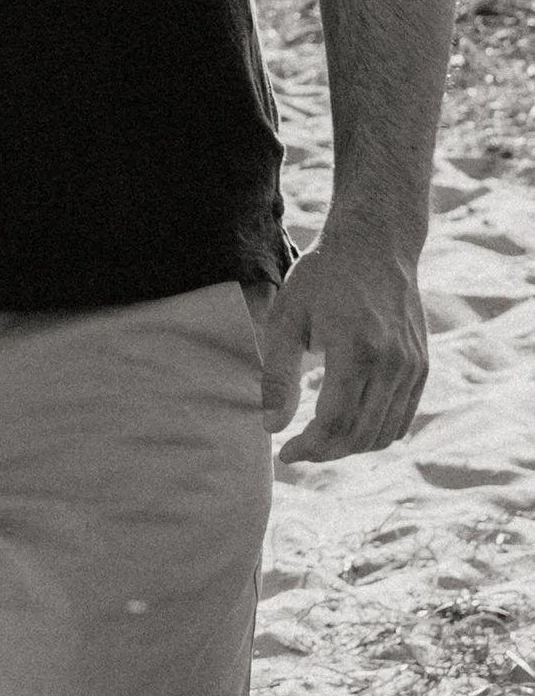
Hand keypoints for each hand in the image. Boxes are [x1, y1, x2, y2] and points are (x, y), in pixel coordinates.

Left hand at [261, 218, 429, 463]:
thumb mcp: (287, 317)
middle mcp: (392, 362)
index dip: (309, 447)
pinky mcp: (422, 366)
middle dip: (326, 452)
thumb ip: (279, 375)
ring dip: (351, 446)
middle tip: (299, 449)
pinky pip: (402, 418)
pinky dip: (376, 432)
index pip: (335, 422)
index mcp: (356, 349)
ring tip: (320, 439)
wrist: (375, 243)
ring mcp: (412, 366)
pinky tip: (350, 425)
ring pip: (384, 433)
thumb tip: (272, 426)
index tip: (284, 452)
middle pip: (360, 434)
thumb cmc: (322, 277)